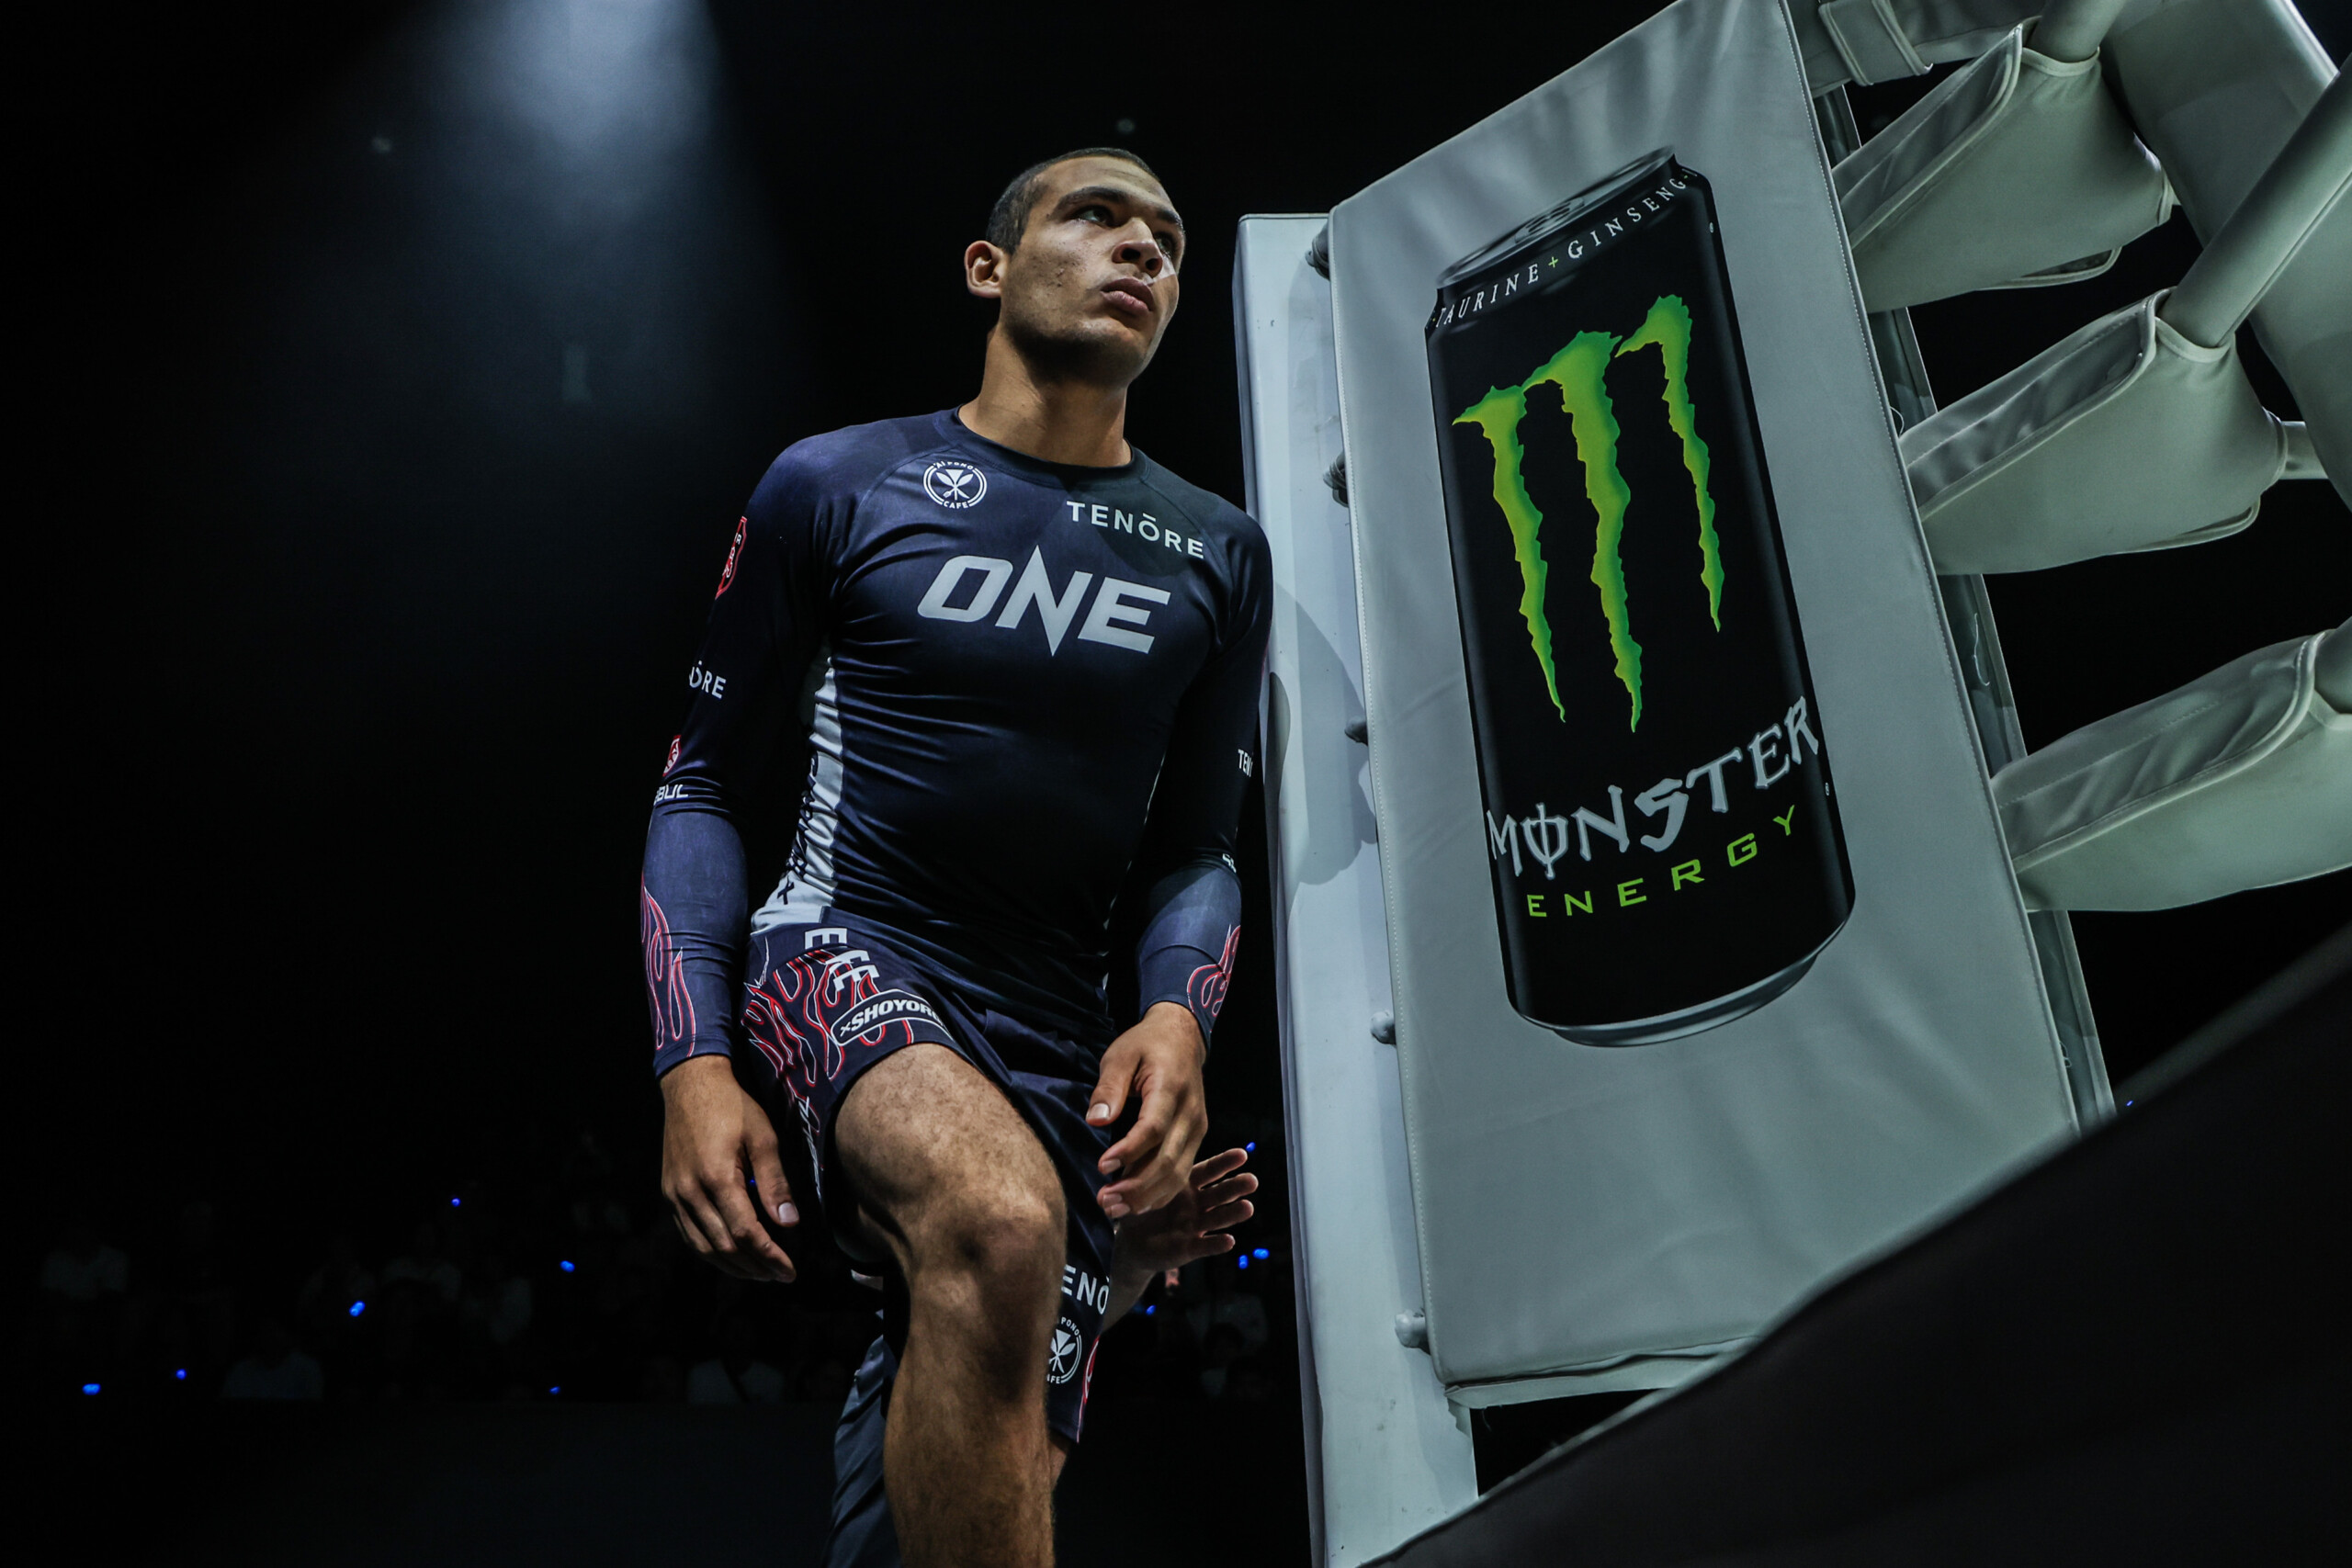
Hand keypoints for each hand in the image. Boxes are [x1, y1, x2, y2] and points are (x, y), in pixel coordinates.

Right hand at [659, 1055, 796, 1281]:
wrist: (690, 1086)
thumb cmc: (733, 1108)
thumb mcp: (763, 1137)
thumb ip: (775, 1182)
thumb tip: (789, 1223)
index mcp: (717, 1177)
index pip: (746, 1232)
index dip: (770, 1256)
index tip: (790, 1271)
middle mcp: (690, 1192)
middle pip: (724, 1246)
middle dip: (755, 1267)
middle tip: (780, 1276)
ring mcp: (675, 1195)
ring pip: (703, 1247)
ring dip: (733, 1266)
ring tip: (760, 1272)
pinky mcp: (668, 1194)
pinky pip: (689, 1235)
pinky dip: (711, 1252)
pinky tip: (731, 1256)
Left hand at [1087, 1002, 1207, 1218]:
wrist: (1182, 1038)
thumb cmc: (1146, 1046)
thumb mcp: (1120, 1055)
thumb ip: (1109, 1087)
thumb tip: (1095, 1120)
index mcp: (1171, 1089)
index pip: (1153, 1129)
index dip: (1129, 1151)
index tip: (1102, 1166)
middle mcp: (1190, 1114)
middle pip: (1168, 1160)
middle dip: (1136, 1187)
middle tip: (1105, 1201)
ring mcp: (1197, 1129)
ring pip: (1178, 1173)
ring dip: (1147, 1197)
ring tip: (1115, 1210)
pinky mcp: (1197, 1139)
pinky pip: (1182, 1173)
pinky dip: (1160, 1193)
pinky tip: (1136, 1205)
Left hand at [1110, 1147, 1257, 1310]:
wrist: (1132, 1243)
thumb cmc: (1140, 1207)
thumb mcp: (1140, 1186)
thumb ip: (1144, 1170)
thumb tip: (1133, 1147)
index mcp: (1186, 1183)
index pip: (1208, 1170)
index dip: (1225, 1163)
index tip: (1242, 1154)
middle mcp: (1196, 1203)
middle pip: (1220, 1193)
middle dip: (1236, 1187)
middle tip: (1252, 1180)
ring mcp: (1195, 1226)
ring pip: (1217, 1218)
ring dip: (1233, 1214)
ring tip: (1248, 1208)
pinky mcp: (1190, 1248)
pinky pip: (1204, 1245)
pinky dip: (1216, 1244)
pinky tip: (1229, 1240)